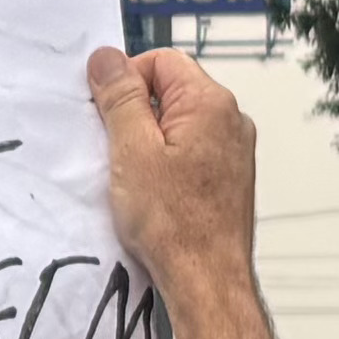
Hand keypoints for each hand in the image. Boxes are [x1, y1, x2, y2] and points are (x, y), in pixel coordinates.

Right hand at [85, 45, 257, 290]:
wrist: (207, 281)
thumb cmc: (174, 224)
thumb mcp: (132, 151)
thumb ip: (119, 97)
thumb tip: (106, 58)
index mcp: (210, 103)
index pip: (161, 61)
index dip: (125, 81)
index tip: (104, 113)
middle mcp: (231, 121)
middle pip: (170, 92)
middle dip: (135, 114)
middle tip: (115, 150)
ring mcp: (233, 151)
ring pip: (178, 125)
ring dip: (149, 142)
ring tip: (134, 178)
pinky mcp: (229, 179)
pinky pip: (190, 153)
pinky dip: (166, 164)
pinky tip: (152, 193)